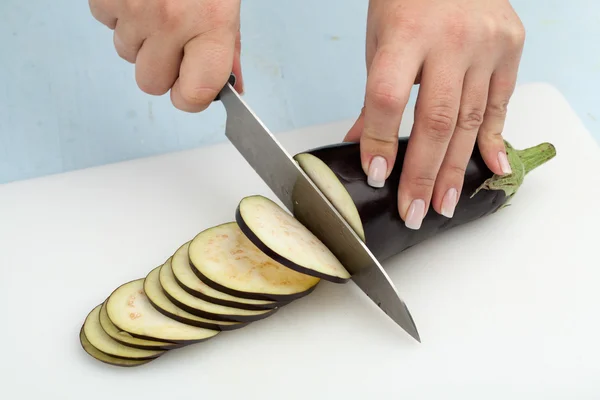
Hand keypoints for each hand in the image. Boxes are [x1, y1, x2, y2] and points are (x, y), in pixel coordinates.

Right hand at [88, 0, 243, 111]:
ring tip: (157, 4)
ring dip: (140, 38)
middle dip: (160, 67)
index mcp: (212, 25)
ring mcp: (134, 6)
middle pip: (151, 83)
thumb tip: (232, 88)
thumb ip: (227, 49)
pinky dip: (119, 13)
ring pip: (126, 54)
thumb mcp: (227, 4)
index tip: (190, 89)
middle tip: (173, 38)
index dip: (189, 98)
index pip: (194, 94)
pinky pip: (106, 23)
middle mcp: (172, 19)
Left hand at [344, 0, 524, 228]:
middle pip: (435, 120)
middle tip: (414, 211)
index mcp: (406, 32)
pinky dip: (494, 140)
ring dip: (455, 169)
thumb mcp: (379, 40)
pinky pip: (501, 104)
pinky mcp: (511, 48)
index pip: (388, 97)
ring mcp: (486, 45)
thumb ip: (373, 94)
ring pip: (470, 120)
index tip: (376, 176)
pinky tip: (489, 170)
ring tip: (443, 204)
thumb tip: (360, 145)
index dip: (380, 141)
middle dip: (422, 173)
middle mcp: (450, 39)